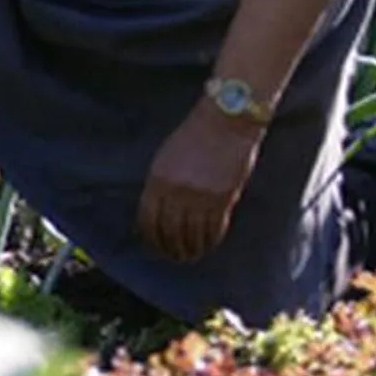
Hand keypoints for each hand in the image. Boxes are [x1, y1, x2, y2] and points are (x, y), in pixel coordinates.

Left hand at [138, 103, 266, 263]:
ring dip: (190, 250)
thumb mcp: (167, 156)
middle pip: (168, 231)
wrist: (227, 118)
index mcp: (158, 179)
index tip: (153, 247)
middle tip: (173, 257)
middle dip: (169, 249)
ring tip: (190, 256)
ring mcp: (199, 195)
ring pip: (191, 234)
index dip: (150, 238)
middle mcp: (176, 190)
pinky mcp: (223, 197)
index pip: (148, 219)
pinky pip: (213, 229)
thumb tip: (155, 210)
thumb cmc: (196, 133)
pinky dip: (209, 241)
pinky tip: (208, 246)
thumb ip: (160, 183)